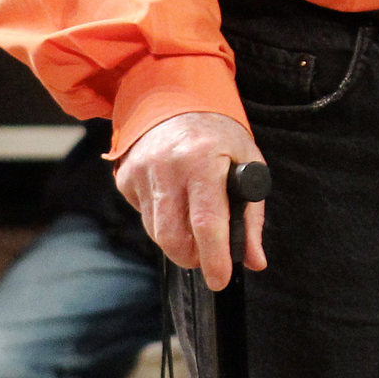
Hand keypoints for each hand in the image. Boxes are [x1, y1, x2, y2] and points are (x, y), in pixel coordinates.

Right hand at [114, 111, 269, 288]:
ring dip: (178, 240)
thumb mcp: (247, 163)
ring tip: (195, 224)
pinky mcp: (125, 177)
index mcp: (203, 160)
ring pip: (156, 232)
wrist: (175, 97)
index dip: (214, 257)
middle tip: (208, 258)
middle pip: (172, 236)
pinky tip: (174, 198)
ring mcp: (141, 171)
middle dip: (192, 257)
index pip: (207, 221)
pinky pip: (144, 216)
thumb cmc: (218, 135)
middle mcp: (168, 165)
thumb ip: (250, 216)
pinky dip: (162, 220)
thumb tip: (253, 260)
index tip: (220, 279)